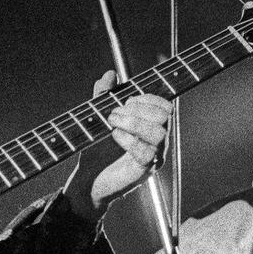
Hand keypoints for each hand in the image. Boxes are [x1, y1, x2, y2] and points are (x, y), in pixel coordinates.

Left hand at [64, 71, 171, 223]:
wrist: (87, 179)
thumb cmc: (97, 149)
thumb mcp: (98, 116)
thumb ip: (104, 95)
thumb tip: (110, 74)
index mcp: (152, 126)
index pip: (165, 106)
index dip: (148, 98)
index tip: (126, 100)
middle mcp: (158, 141)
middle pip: (165, 117)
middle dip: (139, 109)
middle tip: (114, 113)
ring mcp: (154, 156)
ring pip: (159, 133)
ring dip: (134, 122)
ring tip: (112, 122)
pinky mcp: (144, 171)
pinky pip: (147, 153)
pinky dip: (129, 139)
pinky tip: (114, 135)